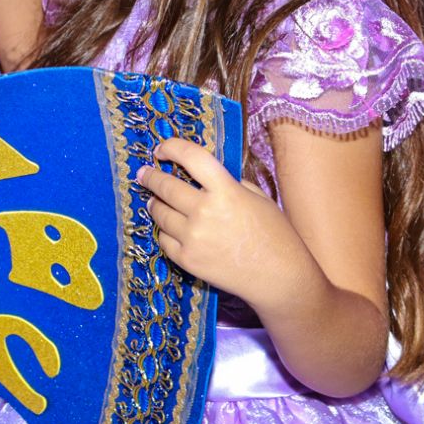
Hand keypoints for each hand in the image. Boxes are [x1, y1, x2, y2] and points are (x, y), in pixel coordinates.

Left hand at [138, 137, 277, 302]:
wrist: (279, 277)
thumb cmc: (274, 233)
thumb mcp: (257, 196)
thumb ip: (228, 181)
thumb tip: (200, 173)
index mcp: (226, 190)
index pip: (191, 157)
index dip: (171, 147)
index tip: (162, 149)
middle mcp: (205, 211)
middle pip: (165, 186)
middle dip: (150, 177)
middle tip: (144, 174)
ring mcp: (193, 237)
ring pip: (159, 213)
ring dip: (154, 203)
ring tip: (155, 200)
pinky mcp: (187, 259)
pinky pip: (164, 238)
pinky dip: (165, 230)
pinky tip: (169, 227)